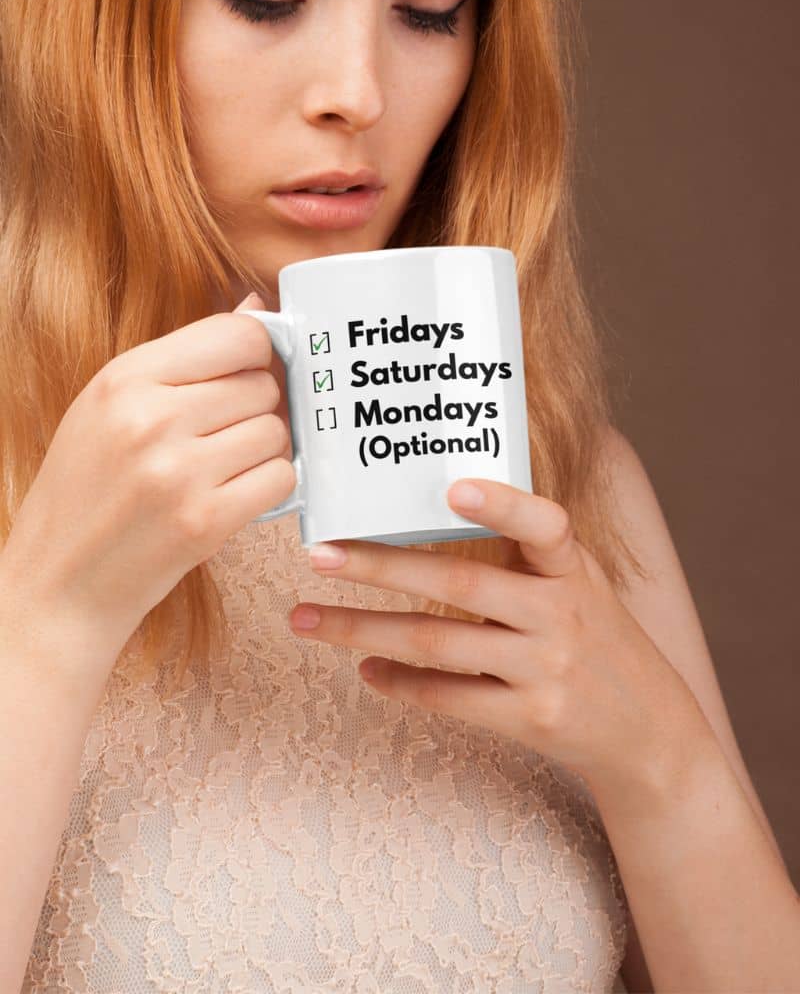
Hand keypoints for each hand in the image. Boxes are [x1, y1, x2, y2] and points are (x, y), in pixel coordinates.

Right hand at [0, 292, 294, 655]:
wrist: (58, 586)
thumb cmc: (87, 490)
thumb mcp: (111, 407)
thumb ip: (185, 358)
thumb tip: (258, 307)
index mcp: (124, 379)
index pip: (238, 335)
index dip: (257, 354)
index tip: (248, 374)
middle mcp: (151, 419)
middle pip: (262, 385)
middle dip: (256, 409)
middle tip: (223, 436)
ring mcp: (179, 472)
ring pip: (276, 432)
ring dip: (263, 451)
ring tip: (222, 469)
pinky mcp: (205, 521)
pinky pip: (280, 479)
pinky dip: (269, 487)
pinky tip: (233, 496)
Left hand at [288, 478, 700, 789]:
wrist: (651, 734)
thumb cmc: (598, 640)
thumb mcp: (582, 584)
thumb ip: (530, 551)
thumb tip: (445, 499)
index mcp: (574, 570)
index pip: (546, 526)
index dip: (502, 504)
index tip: (452, 485)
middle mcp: (562, 615)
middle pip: (460, 584)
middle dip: (380, 566)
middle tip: (320, 555)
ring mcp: (546, 670)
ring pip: (437, 643)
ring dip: (362, 630)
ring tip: (306, 618)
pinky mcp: (531, 719)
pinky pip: (450, 697)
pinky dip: (400, 682)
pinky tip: (364, 669)